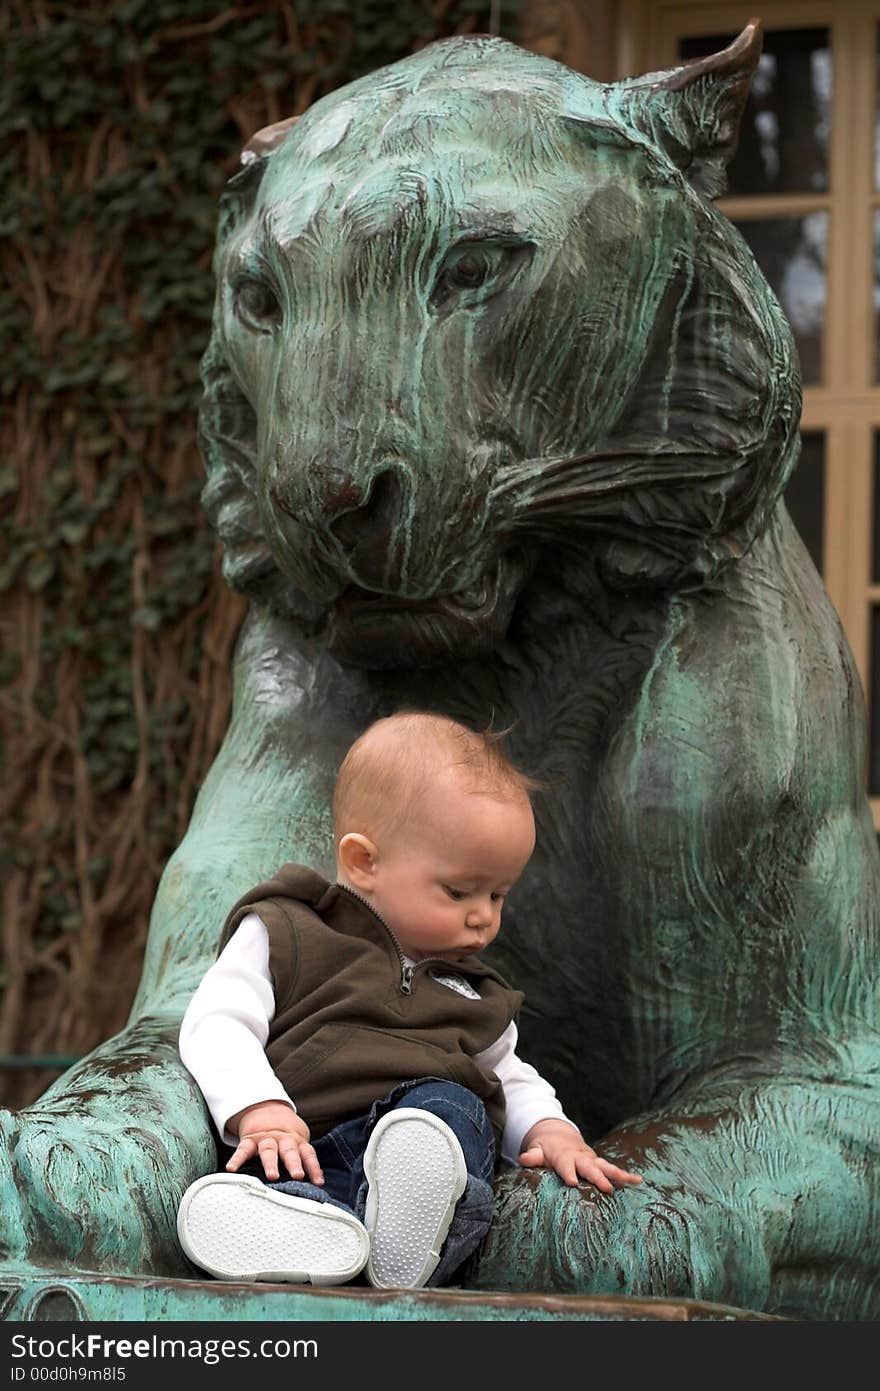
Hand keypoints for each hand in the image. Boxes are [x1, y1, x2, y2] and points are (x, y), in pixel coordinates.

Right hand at [225, 1100, 323, 1184]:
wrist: (267, 1110)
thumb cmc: (285, 1138)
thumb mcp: (296, 1144)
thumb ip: (301, 1162)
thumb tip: (312, 1189)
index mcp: (297, 1142)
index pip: (308, 1154)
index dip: (314, 1168)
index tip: (318, 1183)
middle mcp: (283, 1139)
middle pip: (289, 1151)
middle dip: (294, 1163)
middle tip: (298, 1176)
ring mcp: (265, 1139)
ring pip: (269, 1150)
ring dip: (271, 1163)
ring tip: (272, 1176)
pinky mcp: (249, 1141)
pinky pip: (243, 1150)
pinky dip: (237, 1160)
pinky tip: (231, 1169)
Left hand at [519, 1119, 642, 1193]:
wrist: (559, 1136)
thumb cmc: (545, 1148)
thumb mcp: (536, 1149)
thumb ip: (532, 1156)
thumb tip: (522, 1158)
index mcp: (563, 1155)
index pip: (565, 1165)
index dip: (568, 1173)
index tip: (572, 1183)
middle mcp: (580, 1157)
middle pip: (589, 1167)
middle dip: (598, 1177)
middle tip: (607, 1189)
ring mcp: (591, 1160)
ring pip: (606, 1166)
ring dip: (618, 1175)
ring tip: (632, 1181)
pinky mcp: (599, 1164)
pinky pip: (613, 1170)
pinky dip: (625, 1175)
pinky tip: (638, 1181)